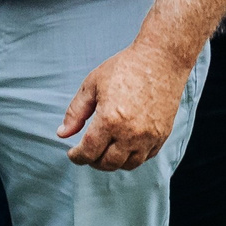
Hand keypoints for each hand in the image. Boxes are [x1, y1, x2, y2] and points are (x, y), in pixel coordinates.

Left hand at [58, 39, 190, 169]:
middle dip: (93, 161)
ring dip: (113, 162)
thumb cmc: (124, 68)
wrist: (160, 60)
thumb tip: (62, 134)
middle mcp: (131, 133)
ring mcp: (149, 137)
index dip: (77, 156)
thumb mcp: (91, 85)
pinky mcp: (163, 135)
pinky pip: (145, 157)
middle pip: (108, 163)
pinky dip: (132, 157)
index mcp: (110, 120)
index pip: (89, 151)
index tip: (72, 154)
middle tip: (86, 153)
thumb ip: (75, 112)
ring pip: (128, 165)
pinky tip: (123, 146)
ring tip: (104, 151)